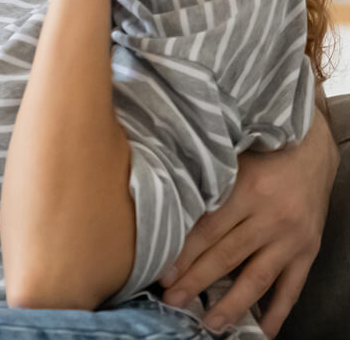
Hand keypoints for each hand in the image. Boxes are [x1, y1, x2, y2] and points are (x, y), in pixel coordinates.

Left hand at [161, 110, 337, 335]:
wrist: (310, 151)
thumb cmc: (259, 153)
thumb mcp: (230, 161)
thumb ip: (203, 185)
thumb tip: (164, 210)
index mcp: (246, 190)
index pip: (208, 230)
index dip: (183, 255)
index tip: (161, 274)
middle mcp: (270, 217)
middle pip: (227, 256)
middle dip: (197, 282)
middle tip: (173, 301)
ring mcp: (291, 237)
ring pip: (257, 277)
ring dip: (233, 304)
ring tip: (211, 324)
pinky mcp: (308, 250)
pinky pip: (292, 287)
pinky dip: (279, 310)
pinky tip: (265, 330)